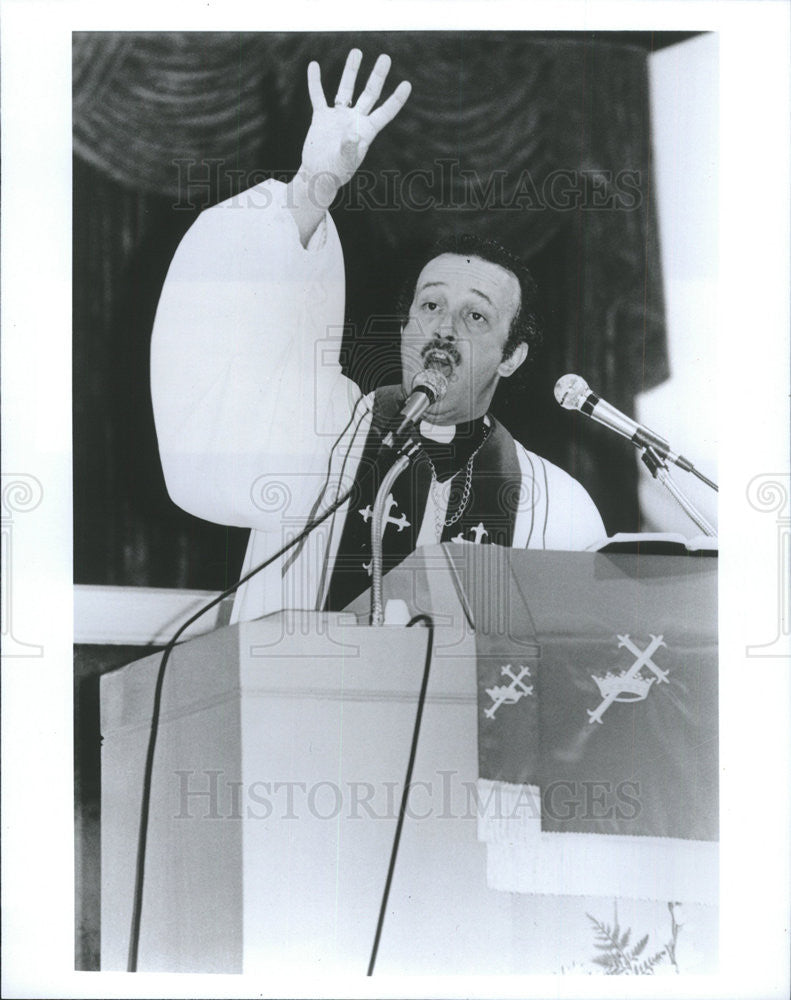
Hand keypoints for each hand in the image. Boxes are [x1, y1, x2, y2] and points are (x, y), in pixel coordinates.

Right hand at [298, 49, 410, 203]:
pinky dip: (315, 82)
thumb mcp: (345, 162)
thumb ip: (350, 149)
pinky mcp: (321, 118)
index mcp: (366, 131)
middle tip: (385, 58)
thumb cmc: (335, 174)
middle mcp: (354, 120)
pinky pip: (318, 96)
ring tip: (357, 51)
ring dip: (351, 71)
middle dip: (377, 76)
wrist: (317, 176)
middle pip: (369, 94)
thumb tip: (354, 135)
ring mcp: (338, 118)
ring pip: (346, 89)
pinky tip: (314, 66)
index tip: (407, 84)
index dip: (396, 99)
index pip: (385, 112)